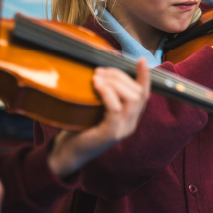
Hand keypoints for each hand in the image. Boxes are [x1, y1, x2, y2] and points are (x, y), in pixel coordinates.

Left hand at [48, 61, 150, 175]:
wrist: (68, 152)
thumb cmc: (79, 127)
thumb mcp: (95, 107)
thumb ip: (104, 94)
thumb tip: (102, 70)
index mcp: (130, 117)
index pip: (144, 95)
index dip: (144, 77)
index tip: (140, 60)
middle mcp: (130, 124)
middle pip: (137, 93)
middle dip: (120, 76)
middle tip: (100, 70)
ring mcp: (122, 130)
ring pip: (131, 99)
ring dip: (114, 83)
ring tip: (97, 77)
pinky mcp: (111, 134)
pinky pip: (116, 109)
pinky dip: (108, 94)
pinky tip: (97, 86)